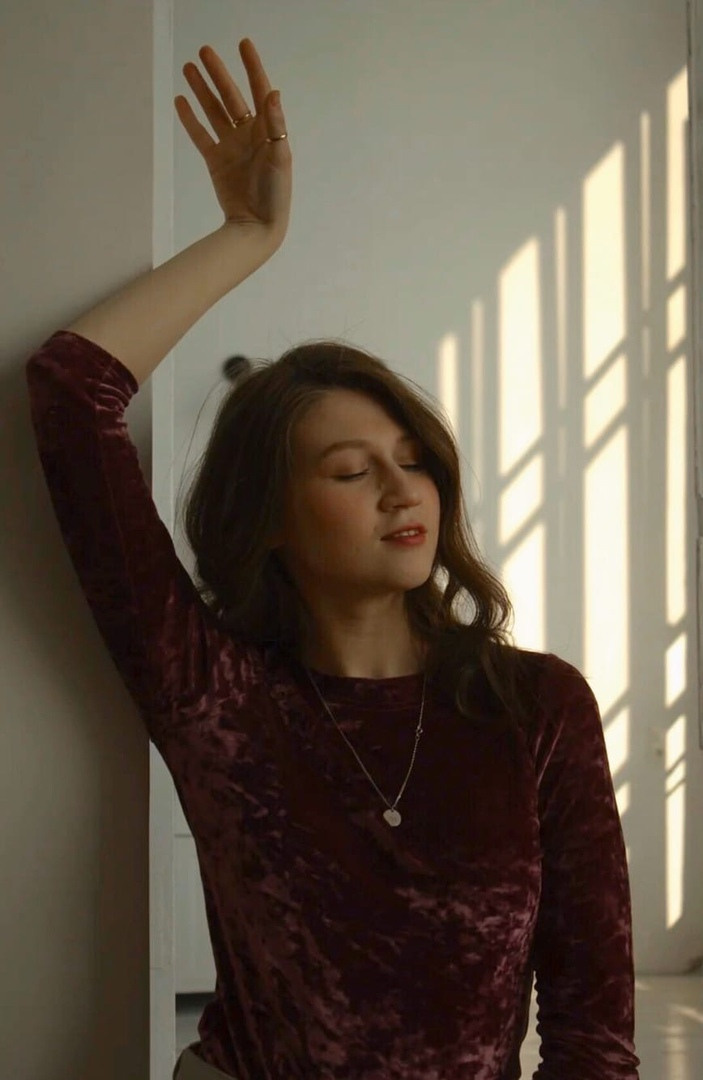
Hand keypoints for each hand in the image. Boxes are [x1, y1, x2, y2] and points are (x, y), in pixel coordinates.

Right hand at [175, 38, 291, 246]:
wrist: (257, 226)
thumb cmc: (275, 194)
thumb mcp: (280, 157)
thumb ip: (275, 125)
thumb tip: (273, 92)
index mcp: (267, 130)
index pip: (259, 91)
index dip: (252, 67)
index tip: (243, 44)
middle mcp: (248, 134)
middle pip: (231, 97)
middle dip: (218, 74)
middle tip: (204, 51)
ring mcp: (230, 146)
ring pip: (213, 111)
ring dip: (201, 90)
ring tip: (188, 68)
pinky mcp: (216, 161)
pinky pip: (201, 135)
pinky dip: (191, 119)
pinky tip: (181, 101)